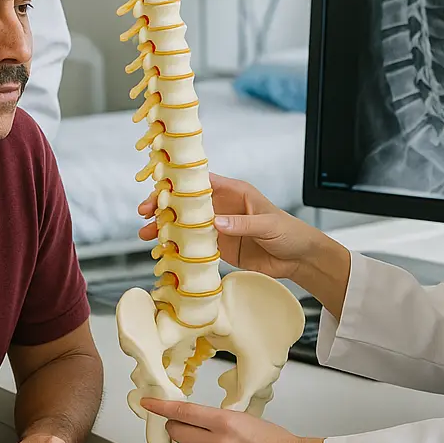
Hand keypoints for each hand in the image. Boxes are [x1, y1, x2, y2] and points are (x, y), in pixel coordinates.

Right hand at [138, 173, 317, 280]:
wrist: (299, 259)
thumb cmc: (288, 232)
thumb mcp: (267, 224)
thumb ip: (242, 223)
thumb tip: (215, 222)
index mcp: (233, 191)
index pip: (200, 182)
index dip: (179, 183)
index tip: (159, 188)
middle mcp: (221, 207)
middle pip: (186, 203)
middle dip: (163, 206)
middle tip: (144, 213)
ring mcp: (218, 227)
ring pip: (184, 224)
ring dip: (165, 228)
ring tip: (146, 235)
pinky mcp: (219, 247)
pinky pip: (193, 245)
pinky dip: (177, 247)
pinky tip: (162, 251)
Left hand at [140, 398, 327, 442]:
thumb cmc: (273, 440)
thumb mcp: (243, 417)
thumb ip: (215, 419)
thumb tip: (193, 418)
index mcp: (224, 422)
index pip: (182, 412)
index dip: (161, 407)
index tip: (148, 403)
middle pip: (177, 433)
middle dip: (176, 427)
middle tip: (182, 425)